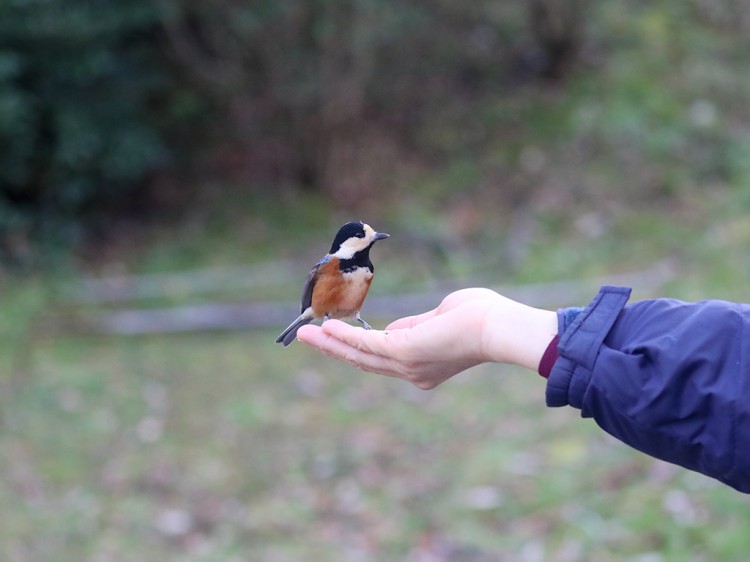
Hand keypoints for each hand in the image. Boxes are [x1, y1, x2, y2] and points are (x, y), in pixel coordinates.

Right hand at [296, 288, 557, 388]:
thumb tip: (392, 327)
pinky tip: (326, 327)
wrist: (499, 327)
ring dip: (330, 343)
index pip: (382, 358)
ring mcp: (408, 365)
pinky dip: (345, 335)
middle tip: (306, 337)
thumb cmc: (480, 318)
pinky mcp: (405, 352)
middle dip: (333, 349)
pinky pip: (367, 343)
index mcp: (422, 366)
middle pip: (363, 361)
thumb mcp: (439, 318)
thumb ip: (415, 324)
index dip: (356, 346)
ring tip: (305, 334)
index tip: (335, 336)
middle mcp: (412, 372)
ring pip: (359, 355)